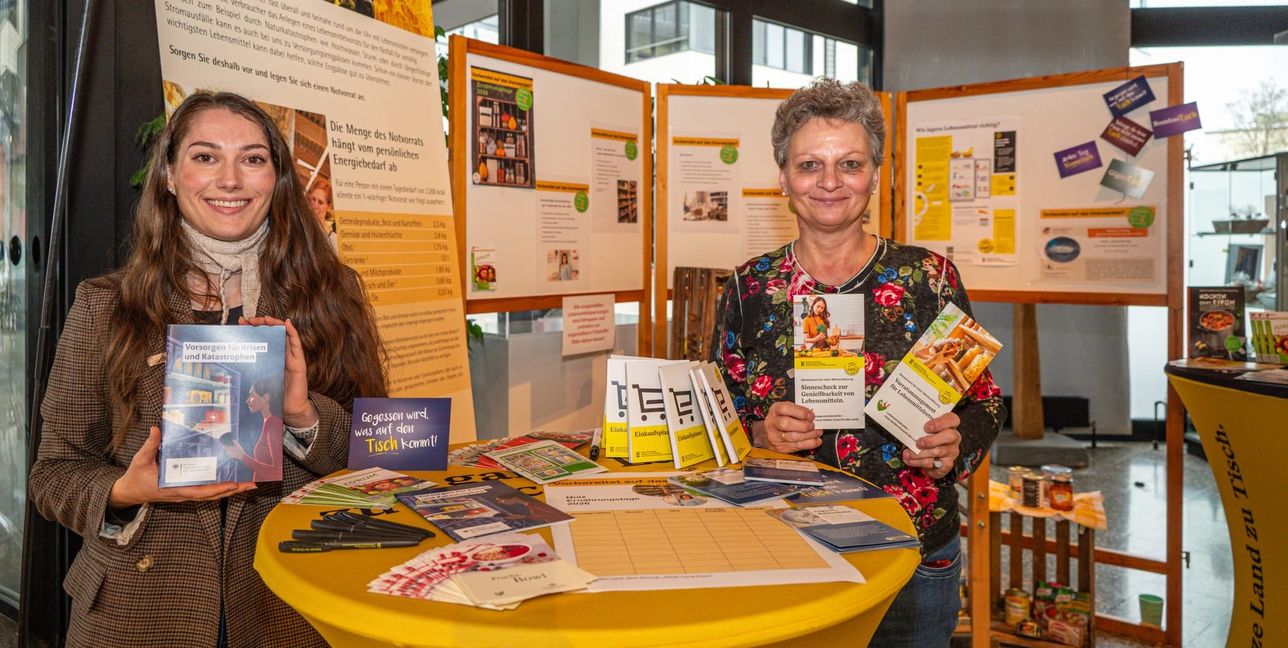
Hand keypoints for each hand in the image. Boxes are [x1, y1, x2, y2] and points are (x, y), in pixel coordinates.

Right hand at [108, 426, 255, 507]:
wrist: (129, 492)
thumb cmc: (136, 477)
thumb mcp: (140, 460)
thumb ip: (149, 445)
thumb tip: (156, 429)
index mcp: (174, 488)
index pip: (199, 491)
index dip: (217, 489)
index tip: (233, 484)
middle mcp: (183, 494)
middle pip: (212, 495)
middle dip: (232, 490)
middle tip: (251, 483)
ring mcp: (186, 494)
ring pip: (211, 495)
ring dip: (230, 490)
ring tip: (248, 484)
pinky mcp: (186, 491)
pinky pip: (206, 492)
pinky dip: (220, 489)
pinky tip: (232, 483)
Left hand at [241, 315, 316, 427]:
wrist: (290, 410)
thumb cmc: (275, 396)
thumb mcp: (257, 382)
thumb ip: (250, 373)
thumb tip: (234, 366)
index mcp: (271, 356)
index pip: (262, 337)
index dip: (253, 328)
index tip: (242, 322)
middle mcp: (282, 354)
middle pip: (273, 332)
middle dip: (262, 323)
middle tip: (250, 320)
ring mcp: (291, 357)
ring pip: (284, 334)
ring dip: (276, 323)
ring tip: (266, 318)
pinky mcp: (299, 362)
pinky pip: (297, 344)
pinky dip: (293, 332)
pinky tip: (287, 324)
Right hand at [752, 401, 821, 453]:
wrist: (769, 433)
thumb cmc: (782, 418)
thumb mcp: (787, 410)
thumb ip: (798, 411)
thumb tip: (812, 416)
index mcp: (775, 410)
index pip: (785, 409)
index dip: (800, 412)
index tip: (811, 415)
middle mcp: (772, 423)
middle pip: (786, 424)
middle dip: (803, 425)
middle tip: (813, 425)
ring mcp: (774, 436)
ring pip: (792, 437)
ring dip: (808, 435)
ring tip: (817, 433)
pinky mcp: (780, 447)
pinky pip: (796, 446)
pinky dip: (809, 444)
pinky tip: (816, 441)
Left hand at [902, 412, 961, 479]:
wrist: (931, 457)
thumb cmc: (927, 438)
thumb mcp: (924, 429)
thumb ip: (920, 426)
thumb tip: (907, 425)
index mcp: (950, 425)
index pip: (952, 419)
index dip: (940, 423)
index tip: (926, 427)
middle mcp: (954, 438)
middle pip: (949, 436)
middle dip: (931, 440)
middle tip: (918, 443)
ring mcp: (952, 451)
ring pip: (938, 451)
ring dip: (920, 453)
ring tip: (908, 453)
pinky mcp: (947, 464)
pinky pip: (933, 463)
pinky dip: (918, 462)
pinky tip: (910, 460)